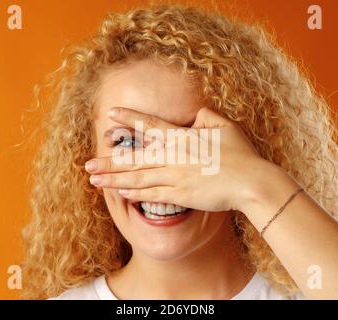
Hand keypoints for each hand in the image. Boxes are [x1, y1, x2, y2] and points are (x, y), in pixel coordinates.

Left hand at [86, 106, 291, 213]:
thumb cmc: (241, 154)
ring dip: (114, 179)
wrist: (251, 183)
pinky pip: (152, 194)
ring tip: (94, 180)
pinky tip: (119, 193)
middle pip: (134, 158)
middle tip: (87, 163)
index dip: (129, 119)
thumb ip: (207, 117)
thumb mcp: (226, 127)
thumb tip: (195, 114)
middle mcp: (173, 157)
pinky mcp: (180, 196)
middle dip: (108, 161)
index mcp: (182, 138)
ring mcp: (175, 177)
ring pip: (138, 178)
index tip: (110, 116)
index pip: (150, 126)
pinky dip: (134, 193)